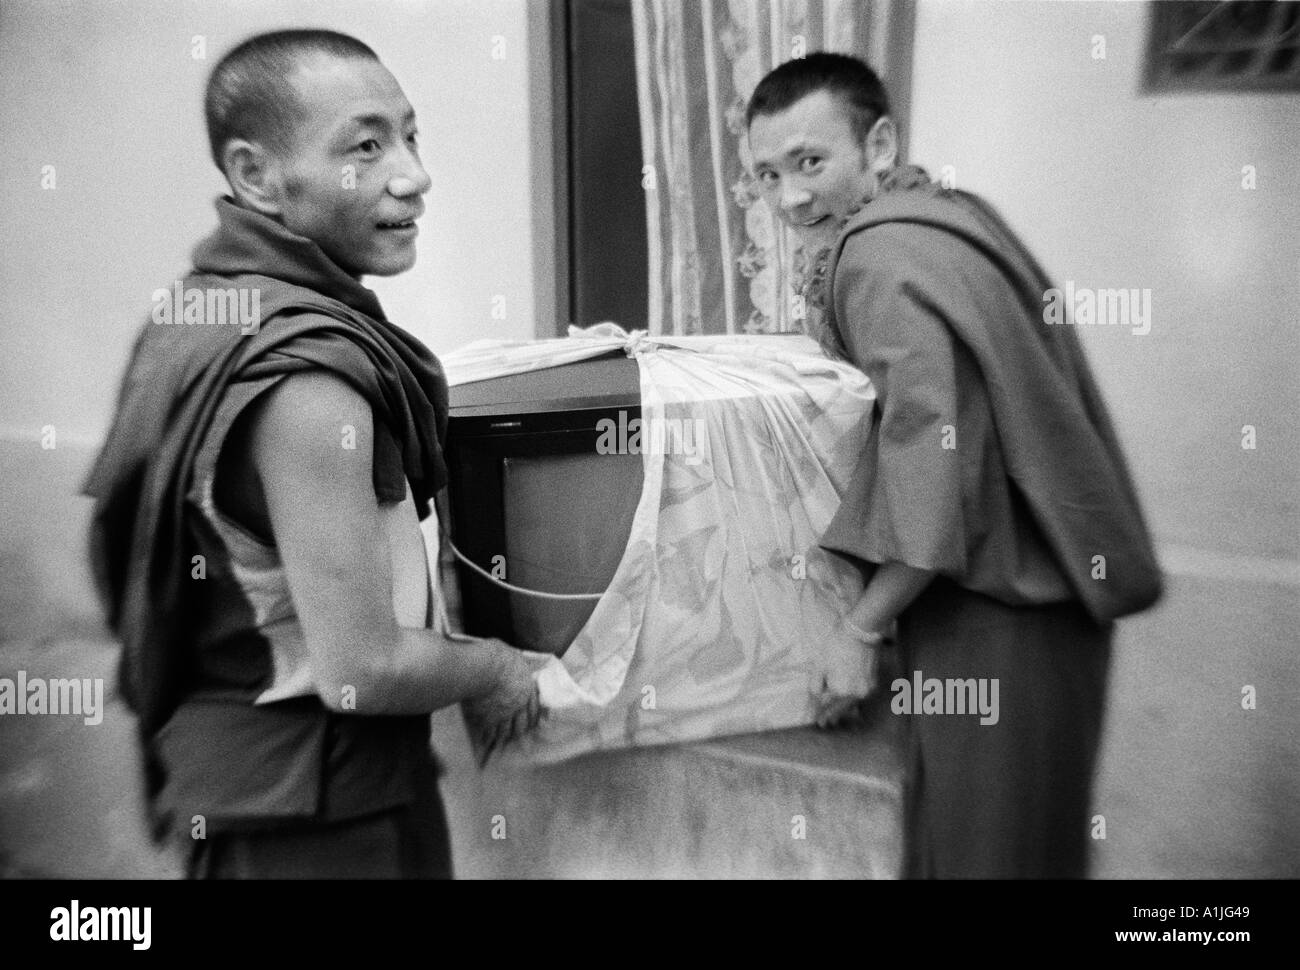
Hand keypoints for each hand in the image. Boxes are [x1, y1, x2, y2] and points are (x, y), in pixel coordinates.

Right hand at [462, 641, 543, 766]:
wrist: (485, 670)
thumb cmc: (499, 656)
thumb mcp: (513, 655)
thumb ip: (515, 662)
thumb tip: (513, 657)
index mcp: (527, 688)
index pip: (533, 705)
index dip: (534, 714)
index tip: (534, 721)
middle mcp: (517, 705)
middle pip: (522, 722)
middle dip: (521, 729)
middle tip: (520, 735)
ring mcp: (502, 714)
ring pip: (506, 730)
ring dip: (505, 736)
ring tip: (502, 743)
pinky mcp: (487, 720)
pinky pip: (488, 733)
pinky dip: (487, 739)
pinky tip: (485, 744)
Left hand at [811, 627, 880, 729]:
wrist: (860, 633)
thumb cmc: (836, 646)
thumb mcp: (819, 665)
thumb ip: (815, 686)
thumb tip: (815, 699)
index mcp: (839, 691)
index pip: (826, 708)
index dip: (818, 714)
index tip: (813, 721)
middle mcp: (854, 695)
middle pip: (840, 710)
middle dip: (830, 716)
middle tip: (823, 724)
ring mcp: (866, 691)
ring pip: (852, 706)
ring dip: (842, 711)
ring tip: (834, 717)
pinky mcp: (873, 684)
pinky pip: (860, 698)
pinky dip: (853, 701)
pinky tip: (847, 703)